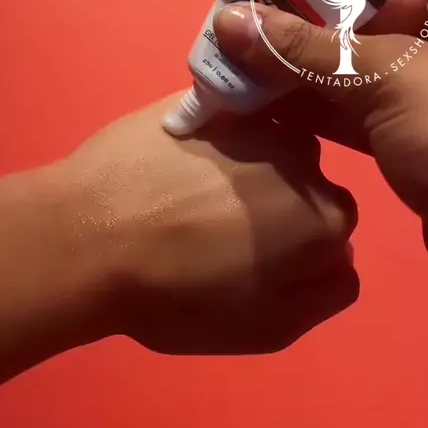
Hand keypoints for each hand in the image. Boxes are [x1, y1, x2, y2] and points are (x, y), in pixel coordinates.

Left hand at [0, 93, 358, 413]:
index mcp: (323, 219)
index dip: (294, 252)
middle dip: (276, 205)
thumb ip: (323, 296)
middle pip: (304, 185)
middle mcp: (303, 159)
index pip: (331, 235)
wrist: (90, 236)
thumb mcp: (265, 328)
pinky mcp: (209, 98)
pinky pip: (232, 122)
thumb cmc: (177, 294)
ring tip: (188, 195)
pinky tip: (173, 165)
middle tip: (216, 230)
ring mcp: (253, 121)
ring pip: (269, 149)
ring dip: (248, 168)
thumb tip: (337, 262)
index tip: (250, 261)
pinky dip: (216, 141)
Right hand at [213, 0, 427, 243]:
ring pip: (344, 78)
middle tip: (227, 42)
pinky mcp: (405, 146)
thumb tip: (229, 19)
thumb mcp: (384, 79)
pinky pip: (349, 119)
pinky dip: (308, 116)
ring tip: (229, 76)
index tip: (252, 0)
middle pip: (350, 32)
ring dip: (290, 80)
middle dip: (290, 38)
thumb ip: (306, 49)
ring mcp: (417, 102)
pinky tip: (262, 114)